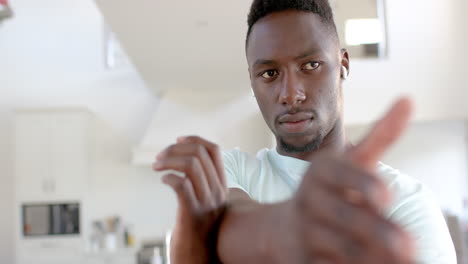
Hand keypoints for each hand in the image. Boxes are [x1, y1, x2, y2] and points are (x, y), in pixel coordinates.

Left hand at [153, 136, 227, 263]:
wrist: (201, 260)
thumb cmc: (199, 232)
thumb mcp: (207, 204)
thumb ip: (204, 186)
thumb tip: (188, 164)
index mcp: (222, 186)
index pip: (214, 150)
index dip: (195, 139)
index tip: (177, 140)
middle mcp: (218, 192)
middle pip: (199, 154)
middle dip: (174, 149)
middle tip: (159, 158)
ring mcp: (207, 203)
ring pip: (191, 165)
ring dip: (169, 160)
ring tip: (157, 167)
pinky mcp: (192, 214)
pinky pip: (181, 185)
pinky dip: (169, 177)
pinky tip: (163, 180)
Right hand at [282, 97, 415, 263]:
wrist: (283, 229)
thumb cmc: (328, 190)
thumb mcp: (350, 162)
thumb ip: (380, 136)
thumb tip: (408, 100)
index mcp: (321, 171)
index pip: (339, 173)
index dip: (361, 184)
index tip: (385, 197)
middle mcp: (310, 200)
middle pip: (345, 216)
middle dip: (376, 230)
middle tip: (407, 246)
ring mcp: (305, 231)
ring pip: (342, 246)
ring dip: (371, 255)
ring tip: (401, 260)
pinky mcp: (304, 258)